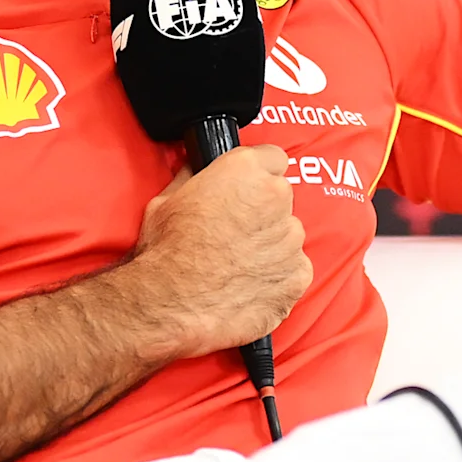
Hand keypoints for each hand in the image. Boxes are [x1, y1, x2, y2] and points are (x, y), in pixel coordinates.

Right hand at [115, 145, 311, 361]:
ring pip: (288, 236)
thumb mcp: (166, 200)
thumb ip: (193, 179)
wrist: (169, 304)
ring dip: (270, 246)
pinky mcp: (297, 276)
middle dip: (262, 213)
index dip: (259, 175)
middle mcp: (275, 199)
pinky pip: (295, 270)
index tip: (248, 190)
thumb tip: (196, 169)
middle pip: (281, 199)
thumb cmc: (165, 253)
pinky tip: (248, 284)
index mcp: (245, 170)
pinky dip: (278, 277)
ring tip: (236, 265)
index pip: (273, 158)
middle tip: (233, 233)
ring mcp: (290, 239)